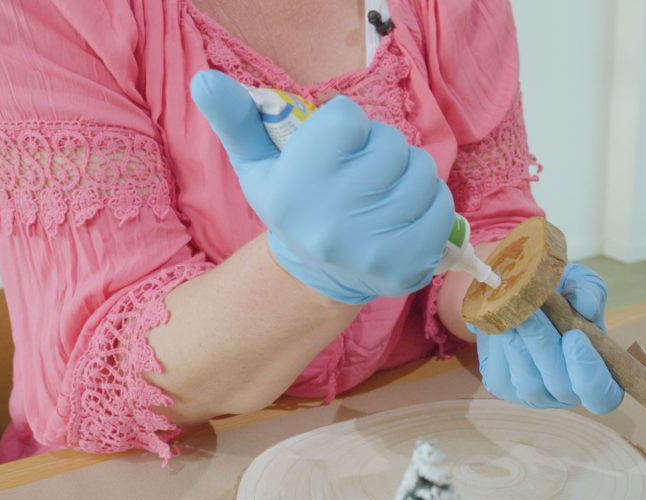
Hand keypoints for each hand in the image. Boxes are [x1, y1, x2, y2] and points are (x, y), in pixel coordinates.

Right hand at [190, 70, 454, 303]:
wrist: (317, 273)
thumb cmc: (293, 205)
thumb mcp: (257, 164)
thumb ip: (235, 119)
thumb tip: (203, 79)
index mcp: (295, 189)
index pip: (347, 118)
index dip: (347, 125)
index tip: (337, 146)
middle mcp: (334, 220)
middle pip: (390, 144)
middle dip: (382, 148)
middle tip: (366, 168)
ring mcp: (374, 247)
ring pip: (422, 173)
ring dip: (409, 173)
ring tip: (386, 189)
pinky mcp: (408, 265)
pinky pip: (442, 208)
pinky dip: (429, 202)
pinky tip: (404, 213)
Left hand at [468, 264, 623, 413]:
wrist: (516, 292)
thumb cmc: (558, 293)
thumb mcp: (578, 283)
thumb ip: (589, 292)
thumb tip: (585, 307)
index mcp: (595, 373)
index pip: (603, 397)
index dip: (591, 374)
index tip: (575, 336)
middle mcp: (566, 392)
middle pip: (561, 388)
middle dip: (545, 347)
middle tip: (533, 313)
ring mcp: (534, 393)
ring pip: (530, 383)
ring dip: (521, 346)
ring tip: (514, 314)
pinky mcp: (504, 386)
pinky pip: (503, 375)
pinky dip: (501, 349)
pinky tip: (502, 324)